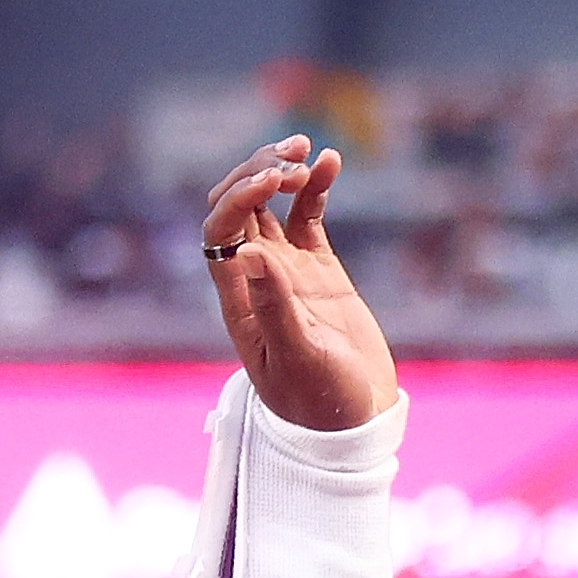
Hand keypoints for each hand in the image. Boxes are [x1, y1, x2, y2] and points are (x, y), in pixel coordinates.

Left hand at [203, 137, 398, 433]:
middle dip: (257, 172)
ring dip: (282, 171)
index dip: (239, 197)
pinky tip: (332, 162)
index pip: (220, 231)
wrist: (357, 424)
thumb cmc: (324, 405)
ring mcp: (286, 272)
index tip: (275, 182)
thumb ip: (275, 306)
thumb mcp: (300, 359)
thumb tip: (248, 252)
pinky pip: (308, 216)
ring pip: (270, 206)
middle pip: (237, 208)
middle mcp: (255, 279)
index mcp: (239, 300)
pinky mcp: (318, 270)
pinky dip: (317, 188)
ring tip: (309, 153)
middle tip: (292, 156)